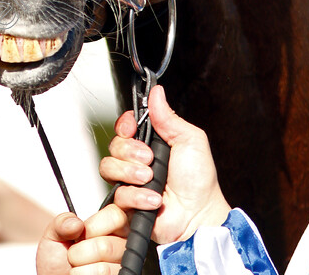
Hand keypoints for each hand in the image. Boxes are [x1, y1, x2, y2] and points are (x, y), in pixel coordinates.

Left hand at [36, 204, 128, 274]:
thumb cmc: (57, 257)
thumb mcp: (55, 233)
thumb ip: (62, 222)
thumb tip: (76, 223)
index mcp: (112, 225)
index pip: (116, 217)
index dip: (93, 227)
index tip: (82, 234)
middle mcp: (122, 244)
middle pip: (106, 247)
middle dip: (81, 252)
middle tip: (75, 253)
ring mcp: (122, 266)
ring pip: (104, 269)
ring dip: (82, 270)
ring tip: (79, 267)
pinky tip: (86, 274)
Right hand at [100, 85, 229, 243]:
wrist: (199, 215)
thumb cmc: (199, 180)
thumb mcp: (190, 140)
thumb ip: (169, 117)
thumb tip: (157, 93)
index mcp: (151, 142)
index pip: (124, 126)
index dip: (125, 126)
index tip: (132, 129)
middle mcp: (137, 160)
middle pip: (114, 145)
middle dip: (131, 151)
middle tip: (149, 159)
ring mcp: (130, 181)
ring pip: (109, 167)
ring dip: (130, 172)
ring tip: (150, 178)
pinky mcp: (127, 203)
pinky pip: (117, 194)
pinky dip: (137, 196)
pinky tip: (153, 198)